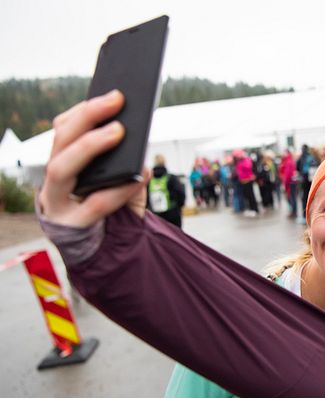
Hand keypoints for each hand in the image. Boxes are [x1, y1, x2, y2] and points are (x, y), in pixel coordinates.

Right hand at [38, 90, 148, 226]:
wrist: (109, 251)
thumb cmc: (115, 208)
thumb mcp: (123, 179)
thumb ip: (128, 160)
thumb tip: (142, 136)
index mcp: (65, 162)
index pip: (64, 129)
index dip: (84, 110)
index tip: (112, 92)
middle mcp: (55, 179)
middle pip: (60, 142)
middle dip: (86, 117)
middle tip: (117, 99)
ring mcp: (57, 203)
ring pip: (60, 169)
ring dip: (88, 146)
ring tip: (118, 131)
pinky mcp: (71, 226)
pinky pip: (95, 204)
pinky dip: (120, 189)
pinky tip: (141, 176)